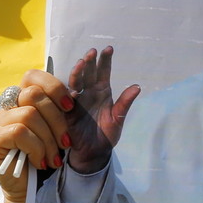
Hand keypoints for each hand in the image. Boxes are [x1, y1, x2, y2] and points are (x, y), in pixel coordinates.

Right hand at [65, 46, 140, 172]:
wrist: (93, 154)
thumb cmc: (106, 136)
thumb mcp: (118, 119)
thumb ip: (125, 103)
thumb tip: (138, 86)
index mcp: (103, 92)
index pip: (104, 72)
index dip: (105, 61)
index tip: (108, 49)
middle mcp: (89, 92)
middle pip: (89, 73)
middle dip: (90, 62)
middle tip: (92, 52)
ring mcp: (77, 100)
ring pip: (76, 81)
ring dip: (79, 72)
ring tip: (82, 62)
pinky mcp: (67, 110)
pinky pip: (65, 97)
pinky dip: (67, 89)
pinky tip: (71, 83)